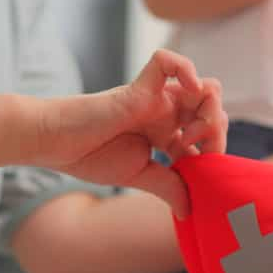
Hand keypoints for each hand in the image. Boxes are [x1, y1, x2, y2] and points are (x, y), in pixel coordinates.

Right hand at [34, 50, 226, 217]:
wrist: (56, 145)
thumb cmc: (90, 157)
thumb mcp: (139, 177)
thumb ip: (168, 187)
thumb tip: (190, 210)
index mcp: (166, 134)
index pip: (206, 136)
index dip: (214, 152)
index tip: (204, 173)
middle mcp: (165, 113)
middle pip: (211, 109)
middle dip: (216, 131)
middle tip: (199, 152)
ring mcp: (155, 98)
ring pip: (202, 85)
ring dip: (208, 108)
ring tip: (188, 133)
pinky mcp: (139, 87)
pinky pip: (167, 61)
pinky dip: (185, 69)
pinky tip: (189, 89)